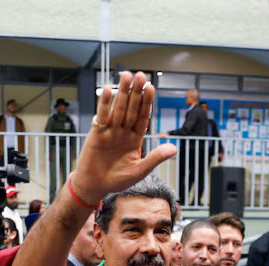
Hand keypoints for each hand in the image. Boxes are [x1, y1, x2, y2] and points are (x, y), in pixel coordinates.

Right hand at [75, 71, 175, 203]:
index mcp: (135, 139)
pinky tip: (109, 90)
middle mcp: (123, 131)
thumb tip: (174, 148)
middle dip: (136, 92)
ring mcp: (110, 131)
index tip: (151, 88)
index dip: (147, 103)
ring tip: (126, 75)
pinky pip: (102, 116)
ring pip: (118, 108)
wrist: (94, 187)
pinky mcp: (97, 133)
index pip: (143, 117)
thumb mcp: (139, 171)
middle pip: (131, 108)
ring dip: (122, 92)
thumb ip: (155, 158)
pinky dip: (105, 103)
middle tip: (141, 75)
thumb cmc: (117, 181)